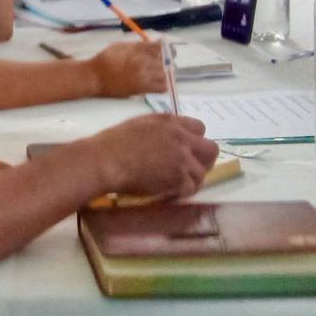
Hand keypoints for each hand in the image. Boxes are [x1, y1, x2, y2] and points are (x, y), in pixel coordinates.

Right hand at [85, 41, 166, 97]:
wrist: (95, 78)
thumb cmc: (105, 59)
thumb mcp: (120, 46)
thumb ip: (137, 46)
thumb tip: (153, 45)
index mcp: (138, 50)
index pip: (161, 48)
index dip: (166, 48)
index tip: (165, 48)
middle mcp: (143, 63)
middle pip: (166, 61)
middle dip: (166, 60)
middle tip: (162, 60)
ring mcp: (144, 77)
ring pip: (167, 75)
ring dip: (166, 72)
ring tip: (160, 72)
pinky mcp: (143, 89)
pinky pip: (161, 88)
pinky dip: (163, 84)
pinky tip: (157, 82)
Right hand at [86, 113, 219, 199]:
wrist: (105, 161)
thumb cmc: (112, 143)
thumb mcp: (139, 124)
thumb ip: (160, 129)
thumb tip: (168, 139)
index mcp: (169, 122)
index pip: (200, 128)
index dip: (194, 141)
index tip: (187, 150)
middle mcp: (180, 138)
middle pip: (211, 149)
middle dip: (204, 161)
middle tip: (191, 169)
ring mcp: (181, 158)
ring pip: (202, 173)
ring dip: (192, 180)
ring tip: (177, 185)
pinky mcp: (178, 178)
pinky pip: (191, 188)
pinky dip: (182, 193)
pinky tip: (170, 193)